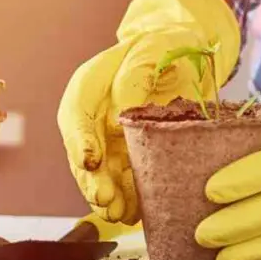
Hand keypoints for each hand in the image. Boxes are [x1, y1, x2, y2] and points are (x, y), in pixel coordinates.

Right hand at [58, 0, 239, 224]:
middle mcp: (94, 117)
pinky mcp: (132, 155)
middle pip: (84, 153)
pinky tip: (137, 213)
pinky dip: (130, 198)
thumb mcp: (152, 49)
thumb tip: (122, 116)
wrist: (185, 55)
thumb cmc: (164, 46)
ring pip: (103, 174)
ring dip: (108, 196)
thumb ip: (134, 78)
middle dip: (92, 180)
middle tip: (104, 199)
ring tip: (119, 214)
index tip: (91, 161)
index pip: (75, 115)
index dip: (80, 141)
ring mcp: (111, 139)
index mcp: (89, 86)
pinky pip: (125, 181)